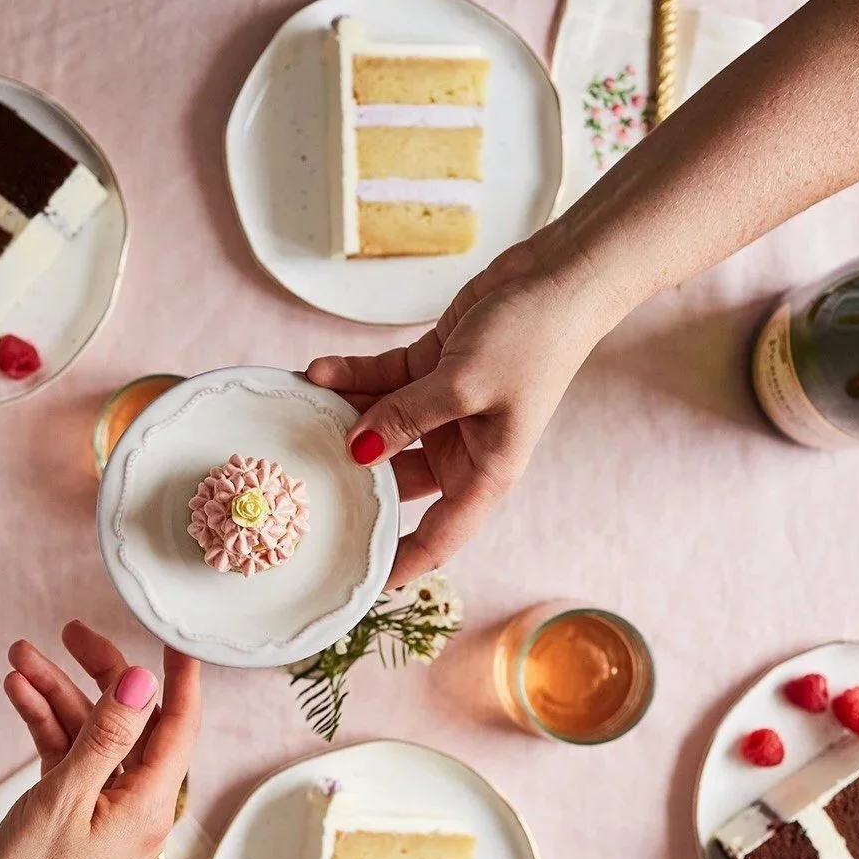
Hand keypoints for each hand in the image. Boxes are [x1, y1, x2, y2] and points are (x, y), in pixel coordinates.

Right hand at [0, 621, 200, 858]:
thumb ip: (107, 735)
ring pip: (92, 733)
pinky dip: (47, 725)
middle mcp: (138, 805)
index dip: (179, 675)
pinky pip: (70, 756)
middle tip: (70, 633)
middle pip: (132, 721)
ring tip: (21, 657)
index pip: (179, 725)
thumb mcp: (67, 795)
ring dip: (59, 694)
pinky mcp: (75, 813)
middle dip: (99, 673)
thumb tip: (144, 683)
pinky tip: (20, 695)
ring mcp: (106, 808)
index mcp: (151, 804)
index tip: (171, 635)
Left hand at [307, 225, 624, 586]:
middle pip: (394, 482)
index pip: (437, 539)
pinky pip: (382, 383)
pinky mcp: (433, 370)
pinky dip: (352, 378)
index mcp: (486, 471)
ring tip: (299, 410)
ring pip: (379, 427)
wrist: (560, 276)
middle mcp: (464, 447)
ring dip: (342, 417)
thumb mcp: (463, 384)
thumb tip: (356, 449)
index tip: (353, 582)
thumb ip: (405, 416)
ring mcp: (445, 409)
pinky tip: (318, 372)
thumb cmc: (534, 339)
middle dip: (349, 479)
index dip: (397, 565)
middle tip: (297, 481)